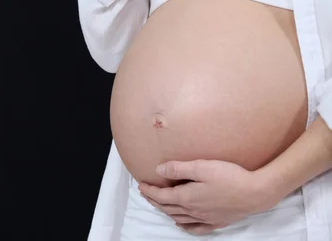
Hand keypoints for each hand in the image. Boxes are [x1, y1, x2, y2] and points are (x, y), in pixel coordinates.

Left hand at [138, 160, 275, 234]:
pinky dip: (184, 226)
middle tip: (145, 192)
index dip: (150, 191)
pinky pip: (194, 228)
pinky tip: (181, 223)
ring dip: (166, 211)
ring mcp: (204, 218)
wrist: (254, 193)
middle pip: (168, 207)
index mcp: (187, 197)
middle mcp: (193, 211)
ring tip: (159, 204)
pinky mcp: (216, 222)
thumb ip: (179, 168)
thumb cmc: (229, 176)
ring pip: (178, 218)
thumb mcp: (201, 166)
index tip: (141, 185)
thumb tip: (158, 169)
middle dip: (154, 200)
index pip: (163, 196)